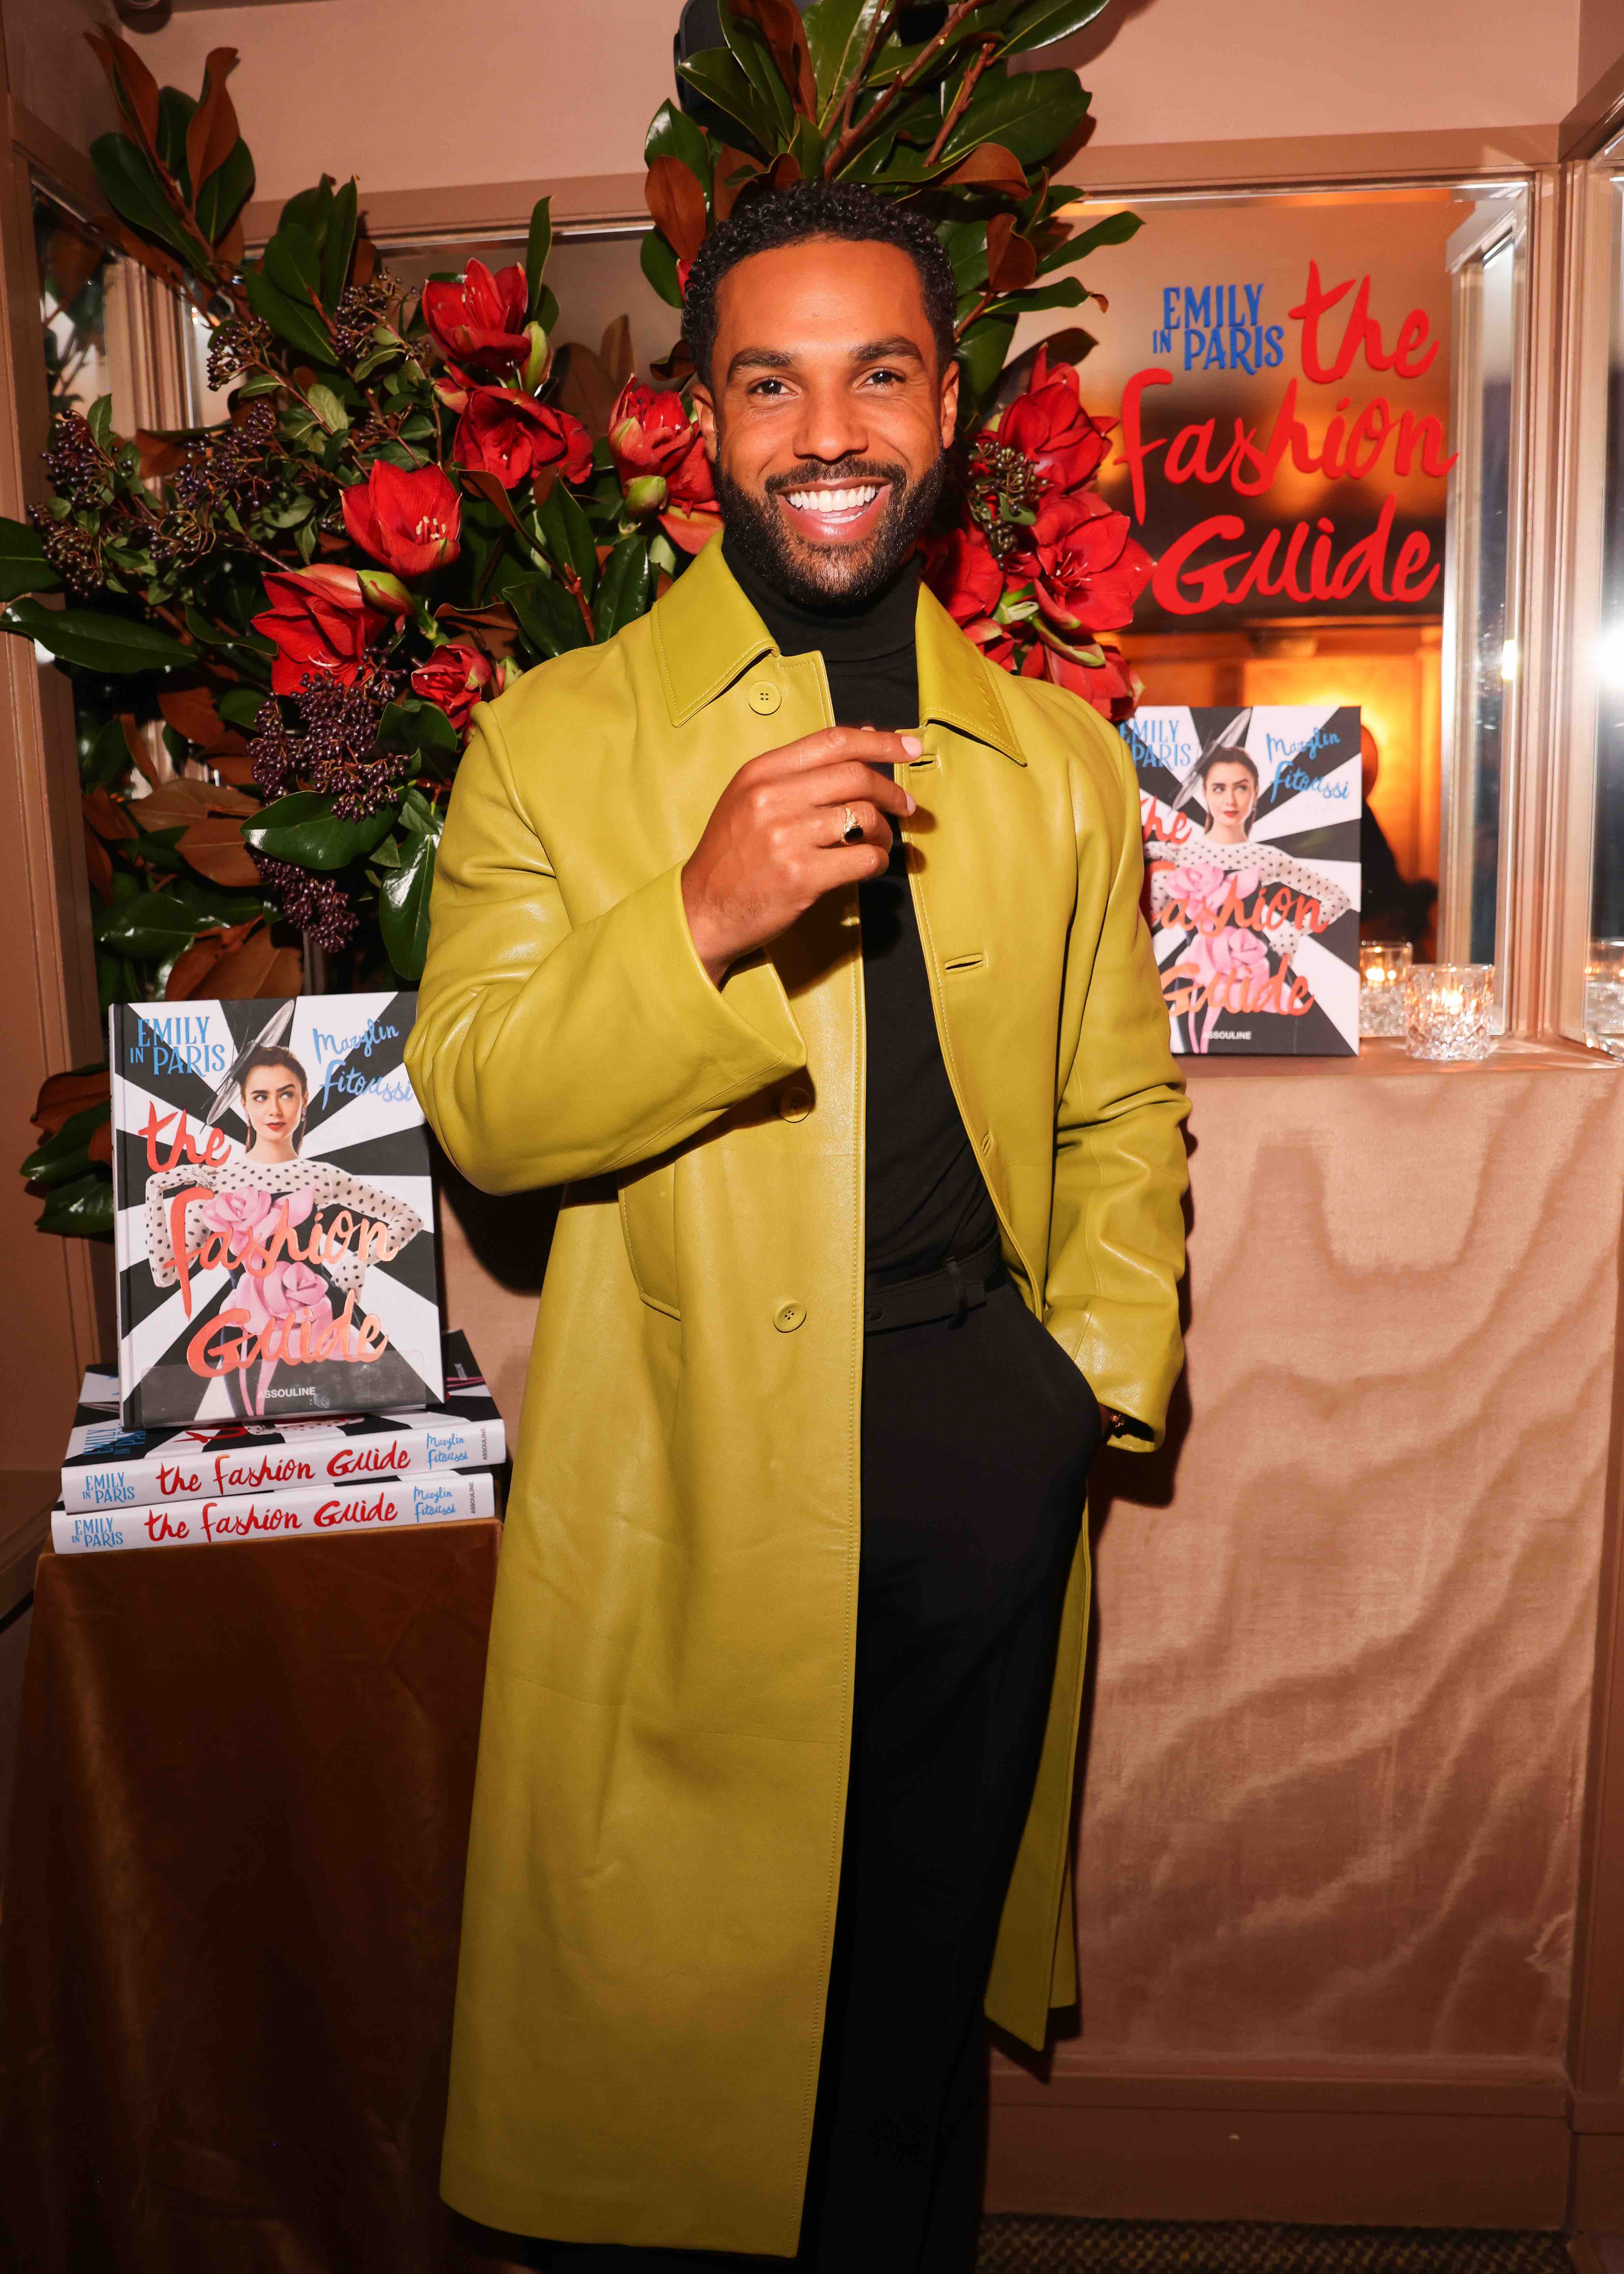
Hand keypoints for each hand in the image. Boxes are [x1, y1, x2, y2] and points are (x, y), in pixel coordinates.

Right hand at [681, 727, 921, 985]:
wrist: (702, 910)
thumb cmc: (733, 854)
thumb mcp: (753, 798)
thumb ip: (804, 768)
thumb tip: (868, 734)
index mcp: (761, 773)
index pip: (833, 742)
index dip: (880, 742)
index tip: (910, 746)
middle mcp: (772, 798)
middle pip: (856, 777)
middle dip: (891, 791)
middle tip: (906, 806)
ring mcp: (786, 838)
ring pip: (865, 818)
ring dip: (883, 832)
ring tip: (878, 843)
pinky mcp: (801, 876)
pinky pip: (864, 859)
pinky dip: (878, 861)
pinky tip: (871, 866)